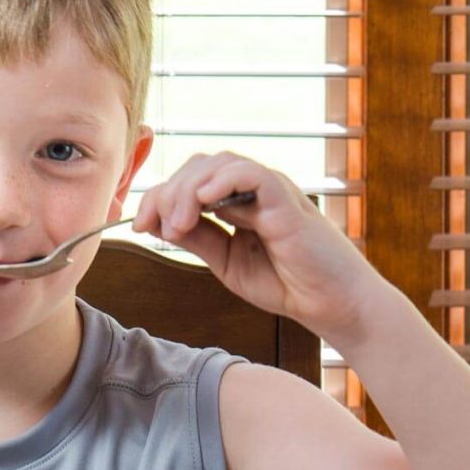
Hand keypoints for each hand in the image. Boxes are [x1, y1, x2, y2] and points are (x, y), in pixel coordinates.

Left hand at [131, 151, 384, 345]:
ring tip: (177, 226)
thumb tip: (159, 222)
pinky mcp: (286, 200)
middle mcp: (252, 190)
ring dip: (188, 190)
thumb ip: (198, 239)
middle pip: (198, 167)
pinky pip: (251, 173)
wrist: (331, 305)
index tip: (138, 226)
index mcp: (236, 202)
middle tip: (151, 226)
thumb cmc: (287, 284)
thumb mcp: (226, 262)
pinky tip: (204, 202)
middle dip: (166, 193)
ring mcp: (270, 191)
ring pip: (219, 164)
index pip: (190, 182)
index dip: (159, 197)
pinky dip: (222, 180)